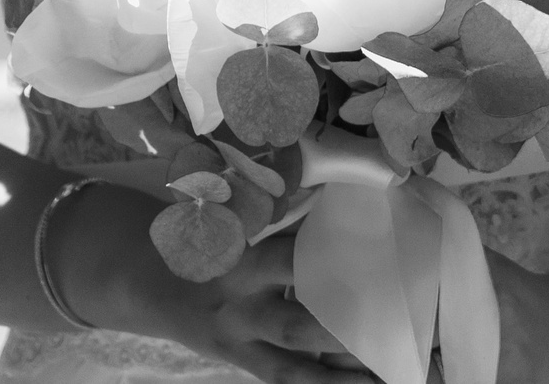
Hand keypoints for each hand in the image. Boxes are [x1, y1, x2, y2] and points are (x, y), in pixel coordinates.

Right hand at [65, 186, 366, 382]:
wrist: (155, 285)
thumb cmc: (210, 244)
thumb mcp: (234, 220)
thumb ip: (278, 208)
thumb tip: (333, 185)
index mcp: (241, 254)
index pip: (289, 253)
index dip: (327, 250)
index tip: (375, 246)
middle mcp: (242, 298)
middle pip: (296, 316)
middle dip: (342, 320)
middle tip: (393, 317)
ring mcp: (242, 335)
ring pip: (295, 354)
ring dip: (340, 361)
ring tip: (386, 365)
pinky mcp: (244, 360)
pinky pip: (286, 377)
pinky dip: (323, 382)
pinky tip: (363, 383)